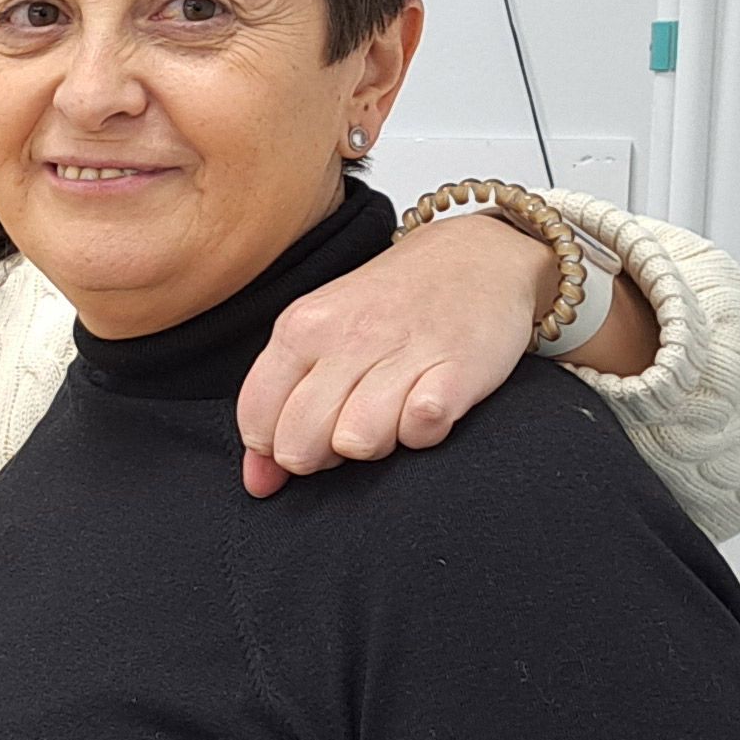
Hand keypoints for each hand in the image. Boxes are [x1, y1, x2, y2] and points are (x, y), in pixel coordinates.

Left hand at [232, 210, 547, 495]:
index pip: (256, 421)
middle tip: (353, 421)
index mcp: (300, 327)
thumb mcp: (321, 336)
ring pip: (356, 443)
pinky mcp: (458, 369)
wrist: (483, 256)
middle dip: (322, 455)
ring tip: (395, 409)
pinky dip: (425, 431)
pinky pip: (420, 431)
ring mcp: (402, 350)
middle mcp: (344, 336)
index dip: (278, 446)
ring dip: (377, 441)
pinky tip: (430, 402)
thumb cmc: (394, 305)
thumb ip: (279, 405)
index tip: (310, 430)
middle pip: (299, 445)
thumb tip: (259, 482)